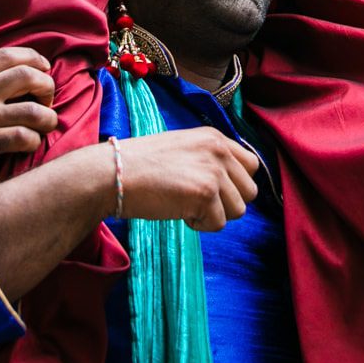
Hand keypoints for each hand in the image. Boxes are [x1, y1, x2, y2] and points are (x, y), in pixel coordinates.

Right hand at [0, 48, 59, 194]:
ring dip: (48, 117)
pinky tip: (30, 143)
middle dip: (47, 85)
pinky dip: (34, 140)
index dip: (32, 58)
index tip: (43, 68)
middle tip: (48, 97)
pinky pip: (23, 138)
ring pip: (33, 110)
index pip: (8, 56)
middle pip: (28, 76)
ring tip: (47, 123)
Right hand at [116, 126, 261, 229]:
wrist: (113, 174)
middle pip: (249, 191)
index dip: (234, 184)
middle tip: (197, 201)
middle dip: (227, 202)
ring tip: (185, 205)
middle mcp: (219, 150)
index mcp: (214, 137)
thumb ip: (208, 159)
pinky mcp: (206, 194)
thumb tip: (229, 185)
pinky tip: (178, 211)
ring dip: (213, 215)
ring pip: (238, 210)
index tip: (212, 191)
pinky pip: (218, 224)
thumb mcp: (181, 148)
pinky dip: (199, 225)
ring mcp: (214, 171)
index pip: (251, 166)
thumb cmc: (138, 165)